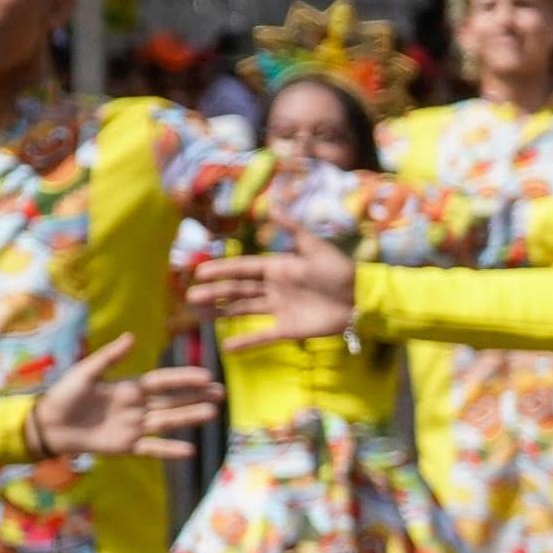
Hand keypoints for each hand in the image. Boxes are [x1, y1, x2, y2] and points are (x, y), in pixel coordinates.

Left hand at [26, 333, 219, 460]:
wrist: (47, 425)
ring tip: (212, 414)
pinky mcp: (126, 446)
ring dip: (189, 417)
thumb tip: (132, 336)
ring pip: (167, 421)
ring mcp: (134, 427)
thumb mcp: (85, 372)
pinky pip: (152, 448)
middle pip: (172, 400)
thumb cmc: (63, 395)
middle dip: (197, 396)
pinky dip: (170, 450)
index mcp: (129, 387)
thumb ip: (110, 357)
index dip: (184, 378)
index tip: (206, 375)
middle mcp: (137, 406)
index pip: (163, 381)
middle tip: (221, 393)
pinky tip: (189, 450)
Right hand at [189, 235, 360, 350]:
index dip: (223, 270)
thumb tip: (273, 206)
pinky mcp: (289, 329)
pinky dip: (246, 342)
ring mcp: (280, 309)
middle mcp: (274, 289)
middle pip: (238, 290)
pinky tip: (226, 346)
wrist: (361, 299)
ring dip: (222, 311)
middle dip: (215, 292)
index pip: (244, 269)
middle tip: (190, 296)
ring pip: (244, 310)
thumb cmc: (340, 270)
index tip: (200, 272)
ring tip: (198, 314)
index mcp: (278, 268)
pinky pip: (263, 336)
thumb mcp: (315, 247)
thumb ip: (293, 229)